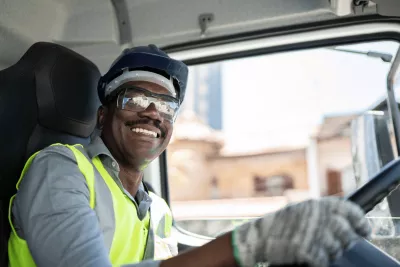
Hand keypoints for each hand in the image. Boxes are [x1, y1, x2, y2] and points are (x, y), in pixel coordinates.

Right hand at [231, 197, 370, 266]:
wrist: (259, 236)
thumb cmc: (281, 224)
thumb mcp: (301, 209)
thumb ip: (322, 212)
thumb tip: (346, 221)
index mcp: (318, 204)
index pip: (351, 211)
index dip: (360, 222)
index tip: (364, 231)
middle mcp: (318, 217)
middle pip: (346, 233)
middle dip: (346, 242)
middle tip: (341, 245)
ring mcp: (312, 234)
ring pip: (336, 249)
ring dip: (331, 252)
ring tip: (320, 249)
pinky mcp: (306, 250)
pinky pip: (323, 260)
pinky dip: (319, 260)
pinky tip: (311, 256)